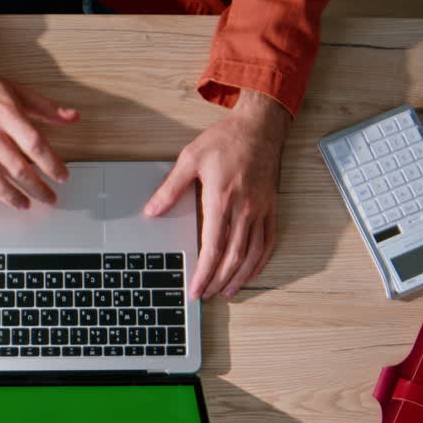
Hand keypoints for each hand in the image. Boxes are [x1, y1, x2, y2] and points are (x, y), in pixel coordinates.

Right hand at [0, 57, 79, 208]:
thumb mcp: (16, 90)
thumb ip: (46, 107)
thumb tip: (72, 117)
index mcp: (6, 113)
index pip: (35, 144)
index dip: (52, 164)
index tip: (62, 177)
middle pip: (17, 167)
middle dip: (37, 188)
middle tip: (49, 198)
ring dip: (10, 196)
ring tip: (24, 205)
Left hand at [143, 90, 290, 299]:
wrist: (260, 126)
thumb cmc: (225, 140)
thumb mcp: (190, 158)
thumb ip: (171, 188)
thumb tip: (151, 211)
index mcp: (222, 198)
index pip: (213, 247)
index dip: (203, 273)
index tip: (195, 289)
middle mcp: (244, 208)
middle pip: (233, 257)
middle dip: (217, 281)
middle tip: (206, 296)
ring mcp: (260, 209)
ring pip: (252, 254)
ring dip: (239, 278)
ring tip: (226, 292)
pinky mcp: (271, 207)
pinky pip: (268, 241)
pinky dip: (259, 262)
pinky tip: (249, 272)